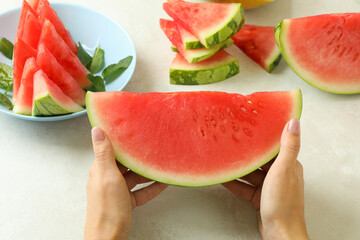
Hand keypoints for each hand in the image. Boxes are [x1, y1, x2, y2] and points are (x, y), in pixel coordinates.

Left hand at [84, 127, 167, 239]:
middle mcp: (107, 178)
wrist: (108, 238)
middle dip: (139, 155)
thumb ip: (104, 153)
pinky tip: (163, 182)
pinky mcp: (125, 201)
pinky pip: (140, 190)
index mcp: (100, 169)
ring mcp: (117, 190)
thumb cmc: (107, 209)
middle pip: (125, 162)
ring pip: (135, 176)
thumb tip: (96, 129)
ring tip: (161, 163)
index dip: (123, 140)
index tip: (135, 130)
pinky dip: (151, 186)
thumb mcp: (108, 177)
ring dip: (148, 171)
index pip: (112, 149)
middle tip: (154, 146)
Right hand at [222, 119, 308, 239]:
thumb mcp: (283, 170)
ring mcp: (269, 187)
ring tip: (224, 159)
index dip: (262, 136)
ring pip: (250, 173)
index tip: (250, 126)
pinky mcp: (260, 198)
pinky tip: (223, 177)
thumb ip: (288, 146)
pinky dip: (234, 182)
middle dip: (246, 152)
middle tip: (231, 142)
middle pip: (259, 159)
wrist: (279, 233)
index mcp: (288, 165)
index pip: (274, 146)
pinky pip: (244, 186)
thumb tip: (294, 121)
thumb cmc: (283, 203)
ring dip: (238, 168)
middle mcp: (279, 174)